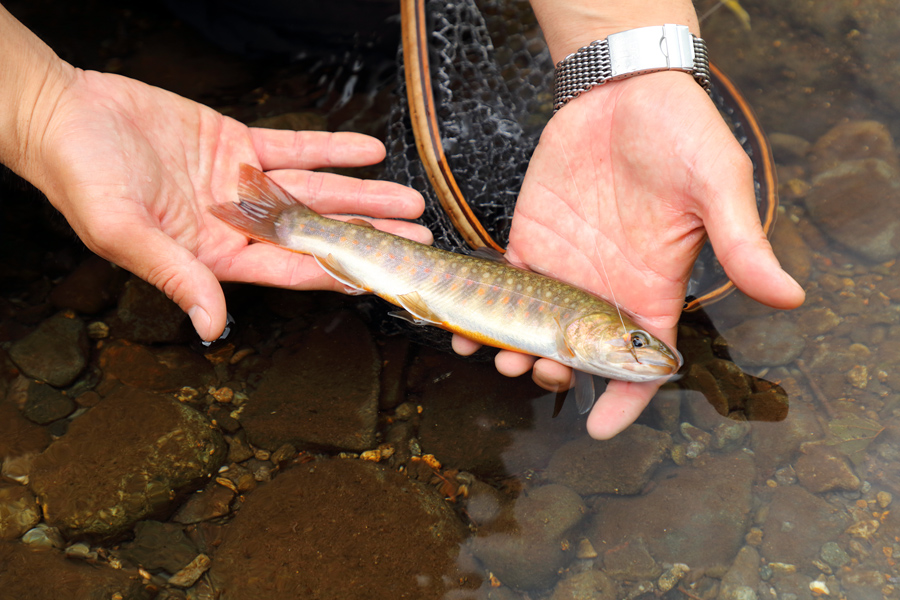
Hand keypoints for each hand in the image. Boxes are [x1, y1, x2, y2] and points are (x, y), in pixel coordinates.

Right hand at [23, 69, 429, 340]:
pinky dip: (331, 149)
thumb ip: (177, 277)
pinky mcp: (238, 143)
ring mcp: (242, 183)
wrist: (66, 117)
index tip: (380, 277)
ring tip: (408, 198)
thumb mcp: (126, 234)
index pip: (291, 268)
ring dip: (362, 193)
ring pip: (316, 190)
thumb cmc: (82, 180)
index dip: (338, 272)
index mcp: (215, 254)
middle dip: (368, 234)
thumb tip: (211, 326)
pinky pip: (294, 147)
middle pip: (317, 232)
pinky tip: (368, 152)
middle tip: (416, 238)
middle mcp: (237, 223)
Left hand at [453, 72, 803, 438]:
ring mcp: (565, 269)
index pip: (644, 360)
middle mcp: (607, 289)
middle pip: (581, 355)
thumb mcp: (718, 185)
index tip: (601, 429)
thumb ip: (743, 243)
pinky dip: (483, 315)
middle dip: (559, 375)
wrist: (623, 91)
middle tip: (540, 372)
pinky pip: (502, 291)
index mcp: (654, 288)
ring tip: (498, 359)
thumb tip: (792, 296)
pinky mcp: (529, 243)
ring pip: (536, 331)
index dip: (627, 399)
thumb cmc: (680, 133)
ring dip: (515, 353)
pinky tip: (464, 329)